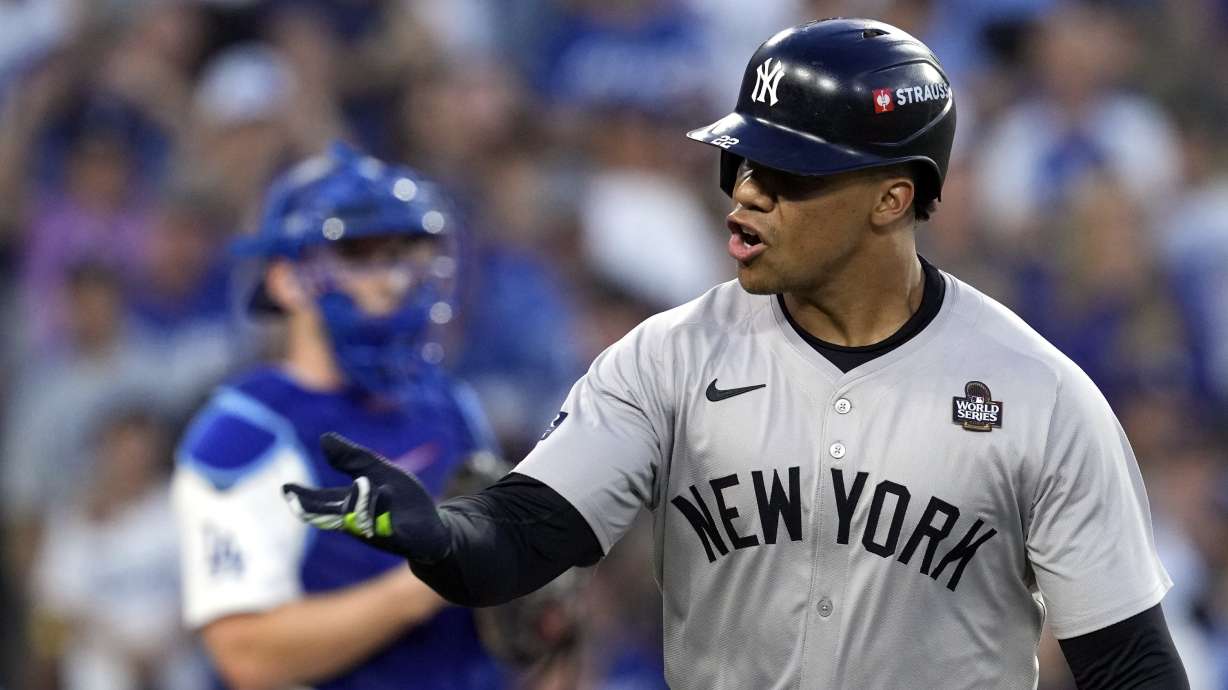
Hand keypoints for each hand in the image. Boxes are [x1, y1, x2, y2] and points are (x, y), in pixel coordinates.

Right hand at [282, 433, 451, 561]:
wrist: (433, 524)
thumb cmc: (401, 499)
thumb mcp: (378, 471)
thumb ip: (352, 458)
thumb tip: (324, 438)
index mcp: (350, 505)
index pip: (321, 501)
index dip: (303, 496)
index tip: (286, 488)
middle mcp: (357, 521)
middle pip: (332, 516)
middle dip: (314, 508)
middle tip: (297, 498)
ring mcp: (376, 532)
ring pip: (358, 521)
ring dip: (357, 503)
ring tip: (361, 483)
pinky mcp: (398, 539)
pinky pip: (386, 528)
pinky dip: (383, 510)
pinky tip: (385, 490)